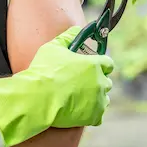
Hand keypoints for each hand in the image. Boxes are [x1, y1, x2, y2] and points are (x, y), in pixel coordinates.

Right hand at [0, 26, 113, 146]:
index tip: (92, 67)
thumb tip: (77, 30)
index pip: (108, 63)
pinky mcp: (94, 116)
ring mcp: (99, 101)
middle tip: (81, 83)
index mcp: (94, 64)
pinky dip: (91, 113)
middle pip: (106, 81)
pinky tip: (79, 109)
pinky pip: (98, 115)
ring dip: (95, 97)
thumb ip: (68, 38)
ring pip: (104, 98)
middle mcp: (100, 82)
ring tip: (79, 97)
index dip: (100, 64)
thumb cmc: (44, 71)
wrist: (38, 98)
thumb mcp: (53, 48)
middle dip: (97, 81)